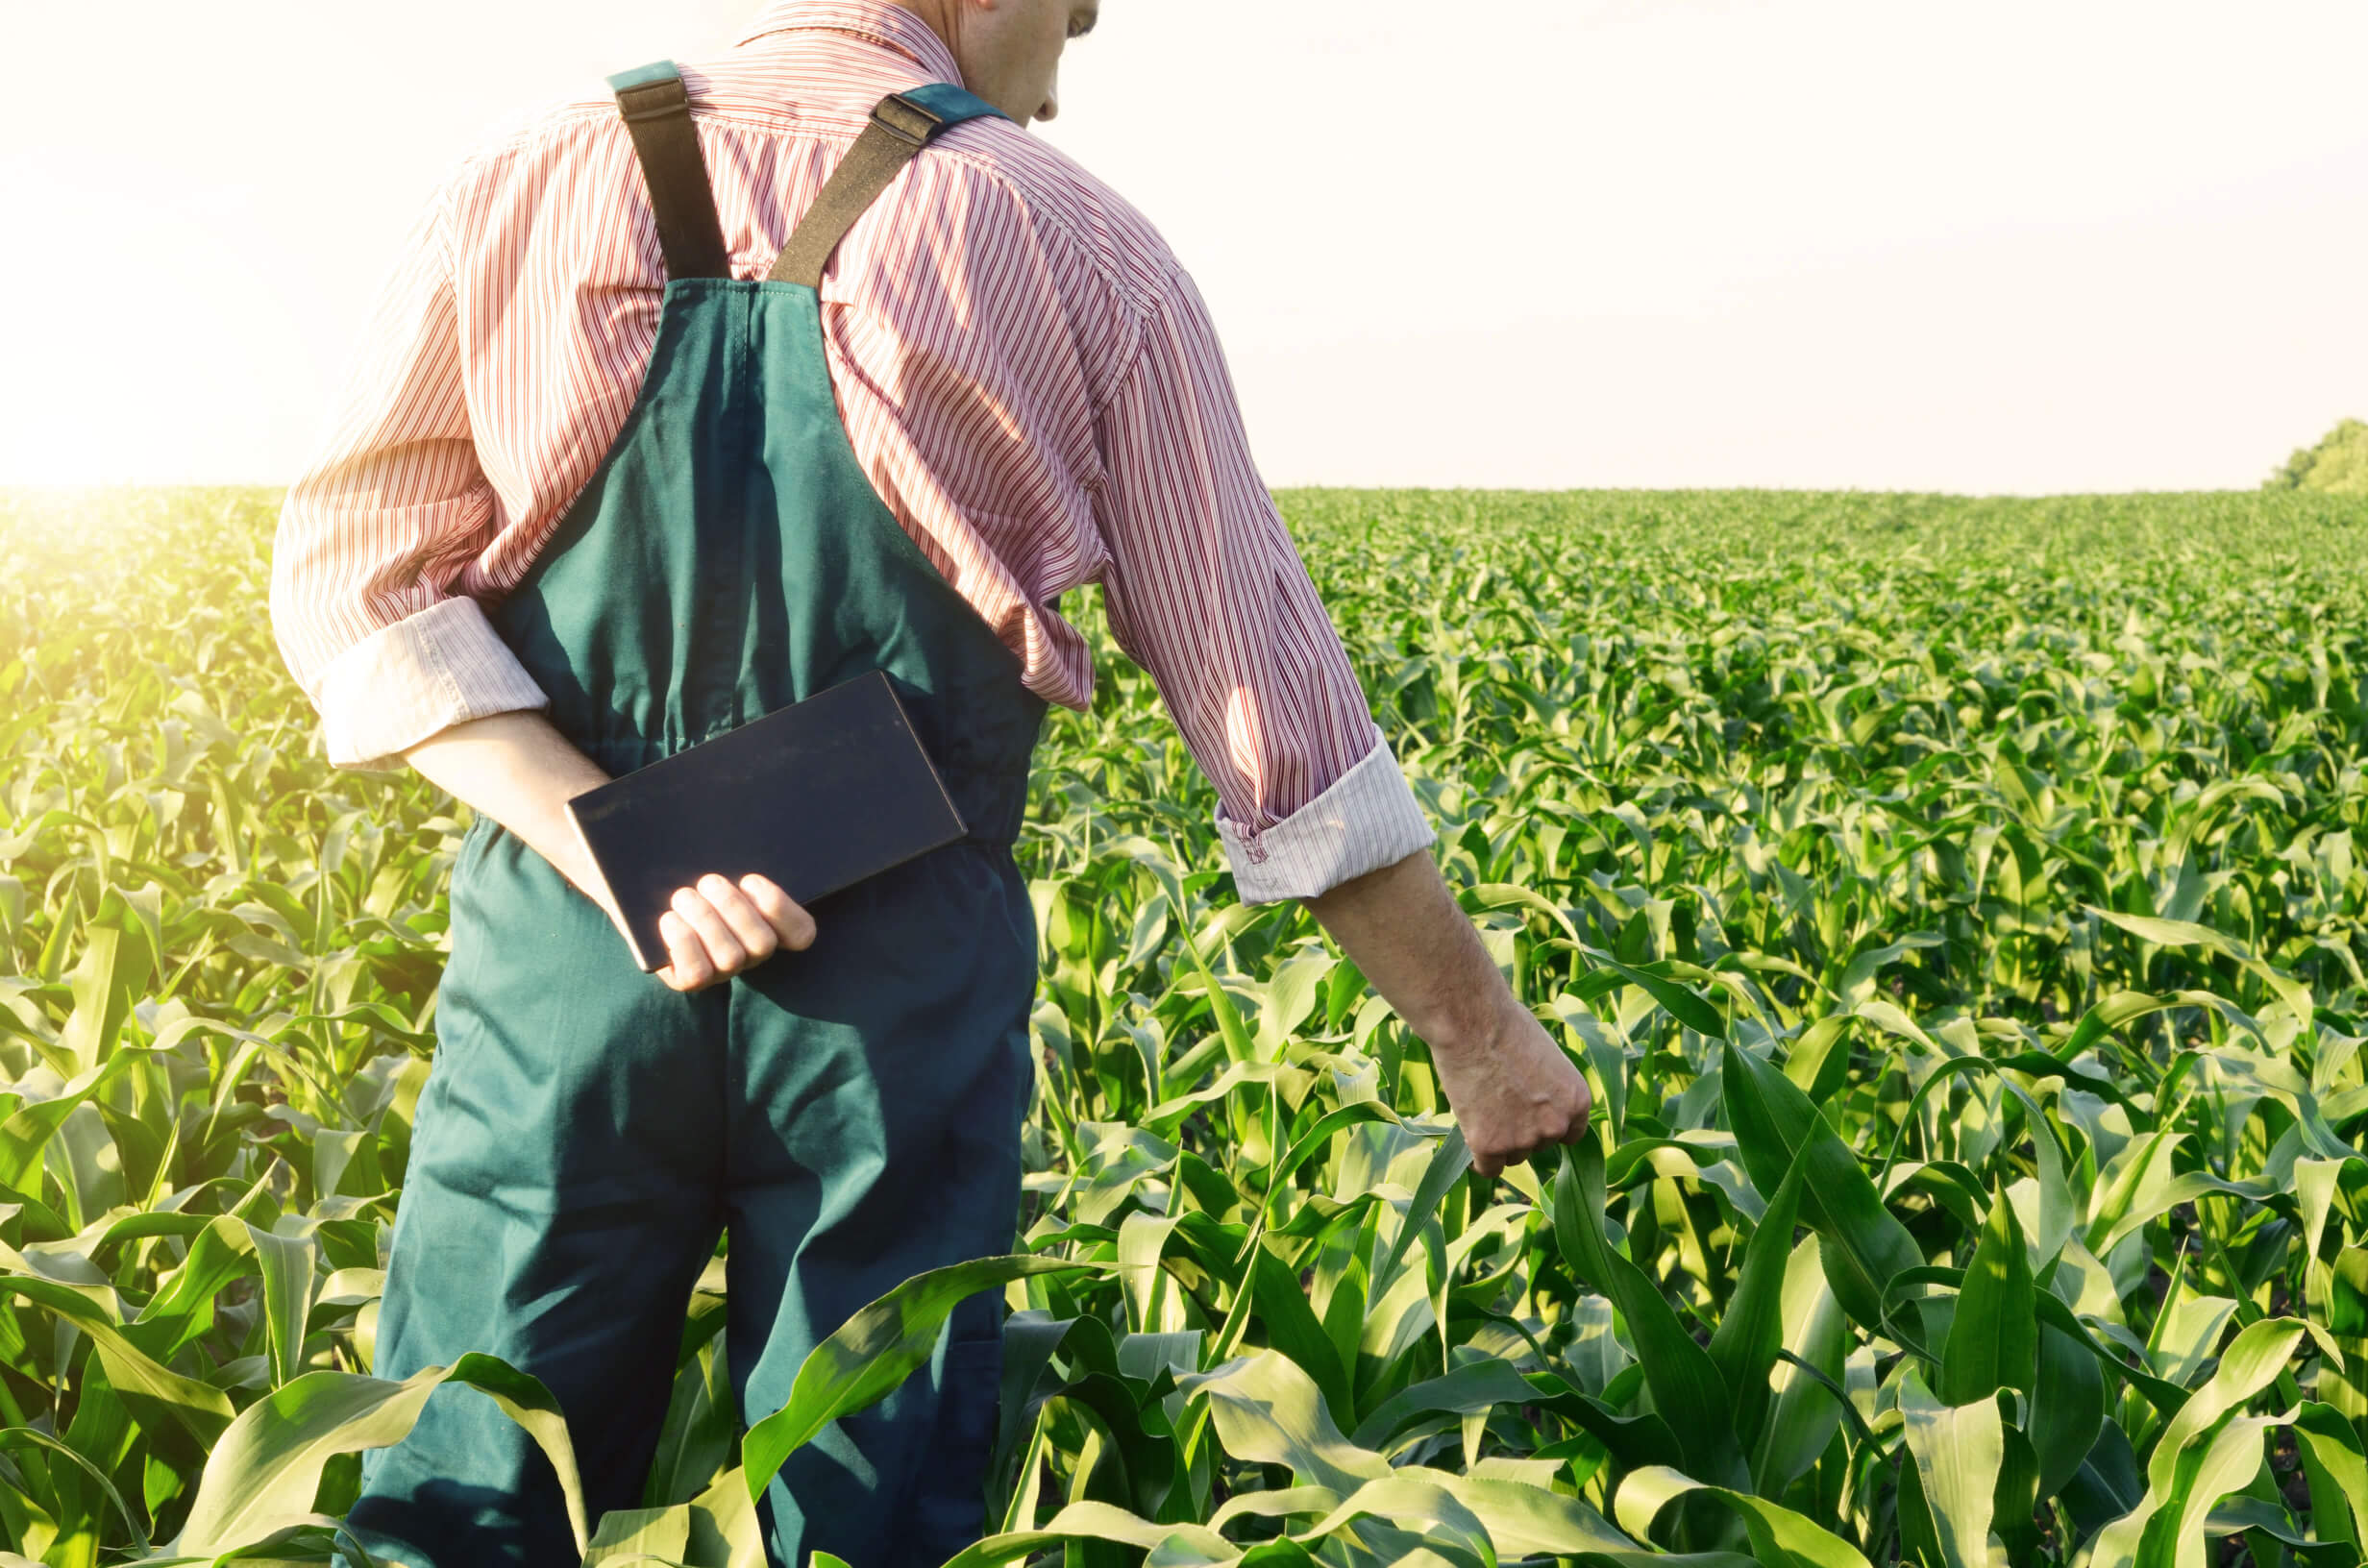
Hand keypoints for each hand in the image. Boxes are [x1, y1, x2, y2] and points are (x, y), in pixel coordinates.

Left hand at [652, 873, 816, 991]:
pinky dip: (684, 942)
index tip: (750, 880)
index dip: (781, 909)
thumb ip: (736, 864)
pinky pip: (697, 973)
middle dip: (734, 908)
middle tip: (709, 882)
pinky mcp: (691, 980)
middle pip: (763, 943)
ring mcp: (723, 971)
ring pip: (730, 956)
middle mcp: (751, 954)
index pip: (801, 933)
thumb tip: (743, 843)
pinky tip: (671, 919)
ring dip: (705, 920)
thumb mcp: (720, 869)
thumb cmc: (695, 882)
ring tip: (684, 896)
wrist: (652, 904)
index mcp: (770, 925)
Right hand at [1428, 998, 1592, 1178]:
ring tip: (1480, 1106)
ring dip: (1498, 1141)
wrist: (1473, 1023)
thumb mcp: (1546, 1054)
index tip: (1530, 1117)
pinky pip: (1488, 1168)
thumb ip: (1548, 1086)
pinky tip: (1471, 1136)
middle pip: (1538, 1146)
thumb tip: (1536, 1099)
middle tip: (1496, 1101)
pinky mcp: (1490, 1146)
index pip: (1569, 1135)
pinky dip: (1480, 1158)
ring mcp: (1524, 1139)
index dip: (1546, 1125)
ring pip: (1512, 1156)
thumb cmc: (1505, 1025)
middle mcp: (1556, 1125)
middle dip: (1520, 1130)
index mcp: (1577, 1101)